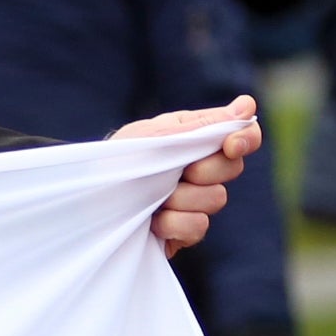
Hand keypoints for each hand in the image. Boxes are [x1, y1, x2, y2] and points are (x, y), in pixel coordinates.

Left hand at [119, 97, 261, 254]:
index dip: (246, 139)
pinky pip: (199, 227)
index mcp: (194, 138)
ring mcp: (193, 201)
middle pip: (233, 168)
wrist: (86, 202)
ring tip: (154, 198)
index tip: (230, 146)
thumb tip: (248, 105)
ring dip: (182, 198)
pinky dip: (174, 224)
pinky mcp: (184, 231)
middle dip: (204, 170)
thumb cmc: (115, 160)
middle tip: (176, 172)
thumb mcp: (155, 136)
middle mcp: (199, 168)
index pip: (241, 134)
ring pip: (216, 199)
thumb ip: (203, 126)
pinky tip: (153, 222)